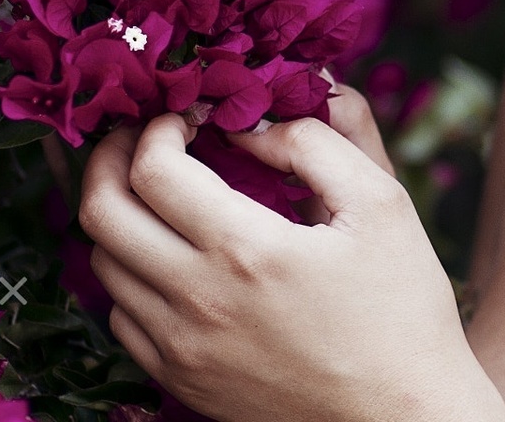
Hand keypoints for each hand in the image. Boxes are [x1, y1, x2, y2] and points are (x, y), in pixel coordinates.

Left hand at [79, 110, 504, 421]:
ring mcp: (180, 348)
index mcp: (246, 250)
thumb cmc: (402, 309)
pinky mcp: (181, 380)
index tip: (184, 114)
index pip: (152, 168)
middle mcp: (197, 301)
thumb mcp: (381, 204)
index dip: (156, 126)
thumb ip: (317, 143)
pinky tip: (172, 256)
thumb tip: (256, 120)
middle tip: (141, 137)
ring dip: (120, 214)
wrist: (403, 418)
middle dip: (111, 158)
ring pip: (102, 264)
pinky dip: (132, 273)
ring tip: (157, 191)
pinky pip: (122, 316)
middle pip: (101, 212)